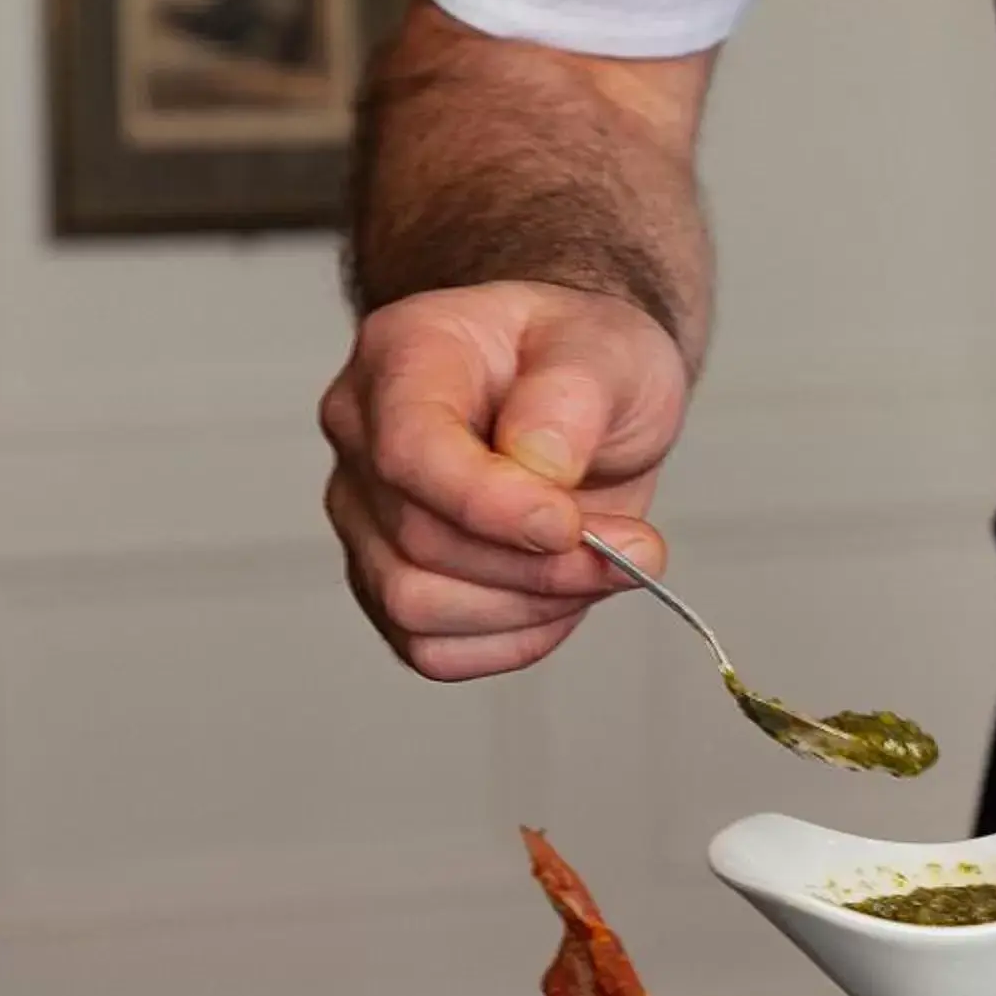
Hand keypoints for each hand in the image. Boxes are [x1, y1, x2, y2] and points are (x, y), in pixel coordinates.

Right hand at [320, 280, 687, 680]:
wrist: (584, 400)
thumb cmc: (584, 360)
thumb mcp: (610, 347)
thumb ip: (573, 395)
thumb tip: (540, 465)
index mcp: (403, 353)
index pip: (409, 449)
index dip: (487, 504)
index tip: (569, 523)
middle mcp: (361, 434)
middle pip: (418, 538)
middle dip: (538, 562)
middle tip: (633, 547)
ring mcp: (364, 514)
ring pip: (416, 605)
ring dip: (531, 604)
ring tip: (603, 563)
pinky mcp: (385, 581)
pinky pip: (432, 648)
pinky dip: (513, 637)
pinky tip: (562, 594)